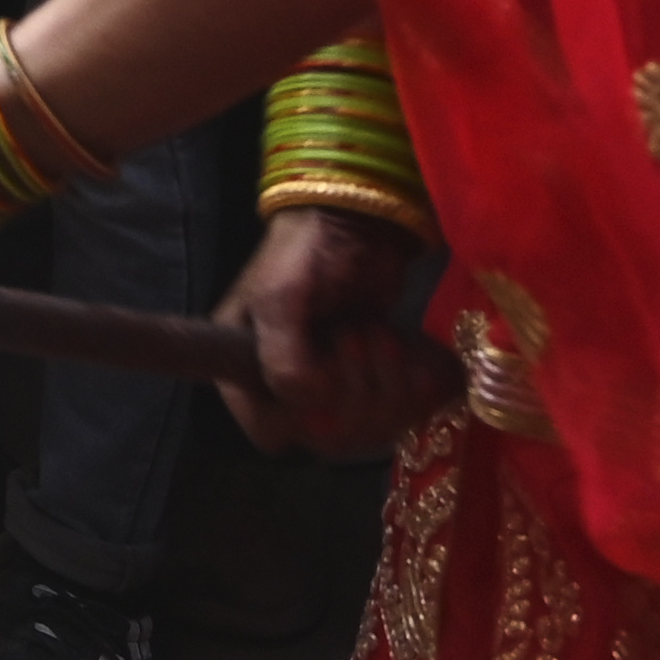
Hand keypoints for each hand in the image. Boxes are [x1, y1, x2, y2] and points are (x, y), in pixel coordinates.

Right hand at [216, 207, 454, 456]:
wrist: (362, 222)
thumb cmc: (308, 254)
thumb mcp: (281, 298)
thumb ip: (282, 357)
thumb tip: (309, 404)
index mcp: (247, 368)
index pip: (269, 431)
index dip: (299, 420)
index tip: (321, 386)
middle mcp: (289, 385)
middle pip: (328, 437)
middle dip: (354, 396)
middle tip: (358, 341)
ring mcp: (336, 385)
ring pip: (367, 430)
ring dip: (385, 387)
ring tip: (382, 336)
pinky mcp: (374, 381)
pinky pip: (396, 417)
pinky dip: (411, 394)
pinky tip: (412, 362)